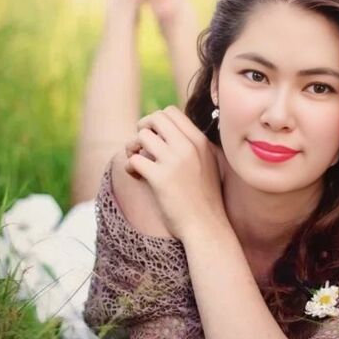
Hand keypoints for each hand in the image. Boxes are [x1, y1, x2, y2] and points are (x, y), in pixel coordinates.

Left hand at [124, 105, 225, 241]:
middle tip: (141, 145)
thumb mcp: (208, 164)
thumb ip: (193, 146)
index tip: (155, 137)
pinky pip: (134, 159)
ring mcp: (174, 162)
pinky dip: (130, 166)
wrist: (207, 226)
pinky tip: (136, 176)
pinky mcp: (160, 178)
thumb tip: (168, 132)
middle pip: (155, 117)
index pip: (171, 112)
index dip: (157, 121)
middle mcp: (188, 147)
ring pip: (141, 135)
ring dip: (133, 147)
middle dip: (142, 127)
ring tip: (136, 161)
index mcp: (200, 141)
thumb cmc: (205, 198)